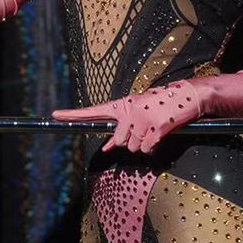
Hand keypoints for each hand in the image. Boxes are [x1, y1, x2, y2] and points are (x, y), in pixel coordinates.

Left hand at [51, 79, 201, 153]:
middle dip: (131, 142)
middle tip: (144, 129)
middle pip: (119, 142)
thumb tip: (106, 147)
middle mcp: (130, 110)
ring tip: (154, 128)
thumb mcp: (138, 112)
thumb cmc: (161, 105)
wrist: (188, 95)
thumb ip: (121, 129)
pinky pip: (148, 147)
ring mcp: (143, 118)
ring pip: (134, 147)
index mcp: (123, 105)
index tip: (54, 114)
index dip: (73, 114)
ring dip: (145, 143)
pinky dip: (155, 145)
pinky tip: (161, 132)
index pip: (94, 111)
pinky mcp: (157, 125)